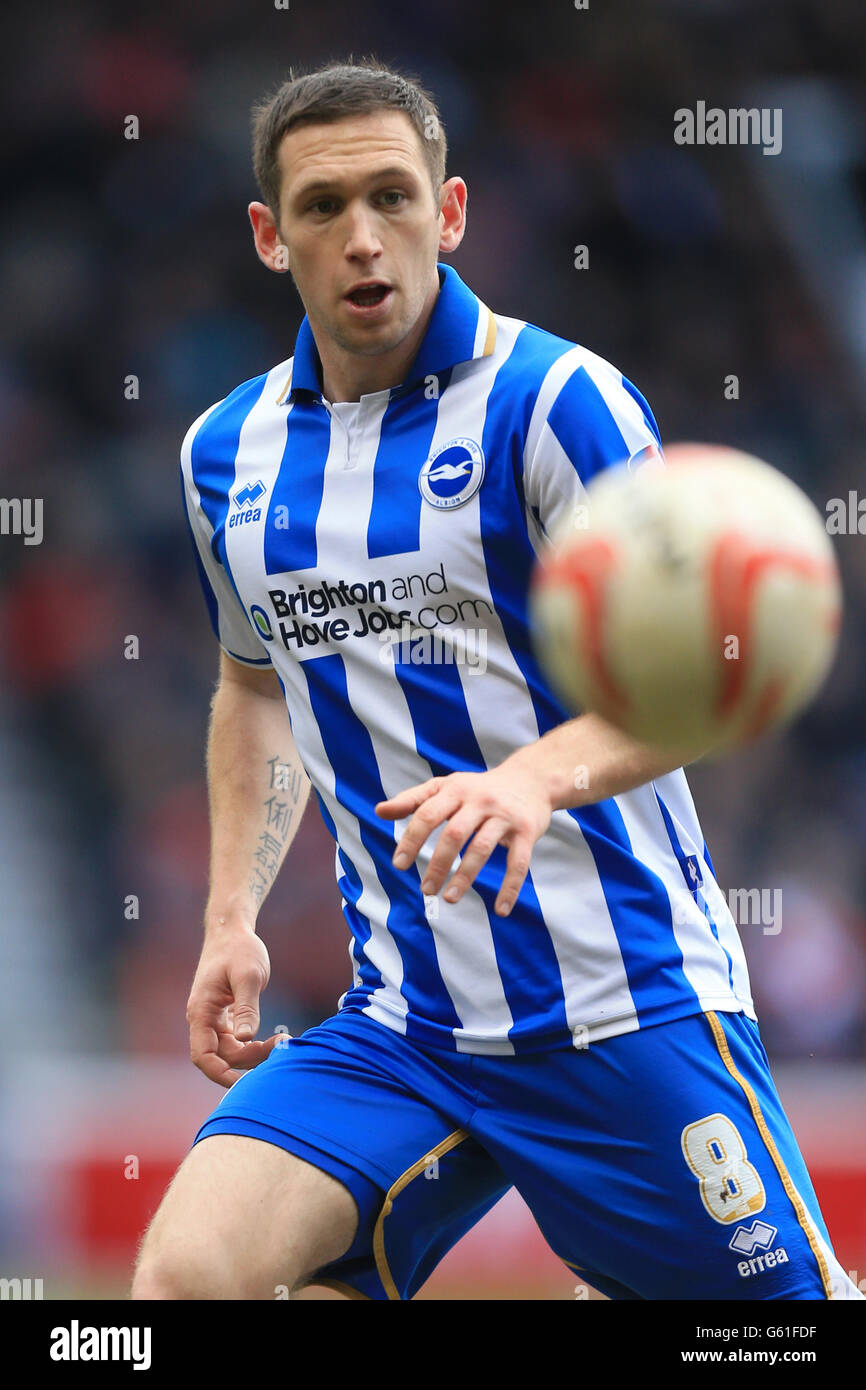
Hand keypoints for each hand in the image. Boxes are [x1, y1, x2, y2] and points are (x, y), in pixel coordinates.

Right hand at [186, 924, 278, 1087]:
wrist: (232, 930)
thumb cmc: (239, 949)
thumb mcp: (248, 975)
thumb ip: (247, 1007)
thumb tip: (247, 1038)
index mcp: (201, 1011)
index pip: (202, 1055)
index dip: (219, 1073)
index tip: (243, 1083)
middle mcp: (203, 1018)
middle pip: (221, 1055)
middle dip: (249, 1059)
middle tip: (280, 1045)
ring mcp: (214, 1018)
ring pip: (230, 1049)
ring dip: (253, 1052)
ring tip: (282, 1040)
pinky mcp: (225, 1015)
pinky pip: (236, 1040)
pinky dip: (252, 1043)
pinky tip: (273, 1037)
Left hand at [375, 759, 552, 914]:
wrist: (531, 780)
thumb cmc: (479, 788)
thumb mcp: (446, 787)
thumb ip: (413, 800)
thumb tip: (378, 811)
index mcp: (455, 790)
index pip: (428, 814)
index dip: (412, 839)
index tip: (399, 864)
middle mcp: (480, 800)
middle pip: (454, 834)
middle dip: (437, 864)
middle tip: (425, 889)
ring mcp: (504, 816)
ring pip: (482, 849)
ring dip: (465, 877)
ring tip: (449, 898)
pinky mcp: (527, 831)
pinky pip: (519, 863)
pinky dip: (510, 888)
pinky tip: (500, 911)